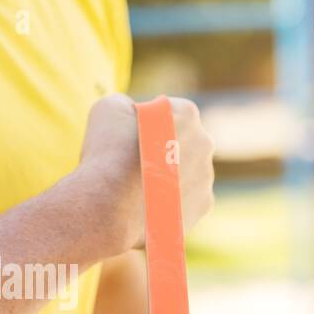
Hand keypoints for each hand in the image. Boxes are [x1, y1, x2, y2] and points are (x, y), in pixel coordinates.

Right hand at [77, 93, 215, 255]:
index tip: (128, 135)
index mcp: (186, 114)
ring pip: (186, 173)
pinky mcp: (201, 208)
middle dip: (161, 148)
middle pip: (181, 142)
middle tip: (132, 162)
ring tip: (138, 188)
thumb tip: (129, 112)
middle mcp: (204, 143)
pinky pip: (185, 199)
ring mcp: (206, 178)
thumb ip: (124, 104)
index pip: (166, 111)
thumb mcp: (107, 109)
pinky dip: (169, 202)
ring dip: (167, 176)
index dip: (144, 121)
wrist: (109, 210)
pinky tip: (147, 206)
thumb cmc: (107, 156)